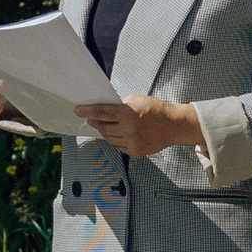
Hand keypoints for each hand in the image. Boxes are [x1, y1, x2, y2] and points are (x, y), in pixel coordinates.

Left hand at [74, 95, 203, 155]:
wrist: (173, 125)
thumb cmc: (155, 109)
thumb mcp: (136, 100)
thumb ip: (119, 105)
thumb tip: (103, 110)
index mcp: (128, 114)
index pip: (101, 113)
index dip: (87, 112)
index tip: (77, 110)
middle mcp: (128, 130)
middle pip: (103, 128)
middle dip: (96, 122)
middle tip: (91, 118)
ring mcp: (132, 143)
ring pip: (109, 138)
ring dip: (105, 131)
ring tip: (106, 125)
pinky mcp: (135, 152)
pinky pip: (118, 146)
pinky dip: (115, 139)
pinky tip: (119, 133)